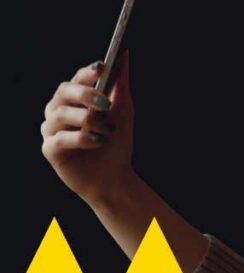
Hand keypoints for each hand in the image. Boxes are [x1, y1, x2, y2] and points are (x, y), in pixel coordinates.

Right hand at [40, 49, 135, 204]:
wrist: (115, 177)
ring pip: (61, 114)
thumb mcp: (122, 111)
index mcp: (74, 100)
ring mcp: (52, 129)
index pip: (75, 79)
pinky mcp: (50, 149)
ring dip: (88, 121)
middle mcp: (58, 110)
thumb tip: (125, 55)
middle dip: (85, 94)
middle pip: (63, 92)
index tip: (102, 67)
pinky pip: (60, 138)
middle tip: (105, 103)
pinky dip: (82, 139)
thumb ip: (120, 84)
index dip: (86, 72)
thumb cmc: (116, 144)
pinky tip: (98, 142)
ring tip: (107, 131)